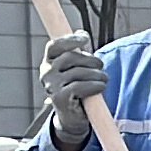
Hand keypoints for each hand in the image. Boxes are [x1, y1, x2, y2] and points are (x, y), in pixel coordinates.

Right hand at [41, 32, 102, 150]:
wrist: (72, 117)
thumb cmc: (76, 90)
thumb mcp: (76, 69)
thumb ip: (78, 52)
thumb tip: (81, 32)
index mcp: (48, 62)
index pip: (55, 46)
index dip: (70, 40)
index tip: (85, 38)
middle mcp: (46, 72)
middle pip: (71, 57)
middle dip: (91, 60)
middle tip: (101, 66)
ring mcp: (51, 86)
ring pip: (78, 72)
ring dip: (97, 75)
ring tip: (104, 79)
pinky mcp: (59, 98)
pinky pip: (80, 86)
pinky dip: (94, 85)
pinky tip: (100, 87)